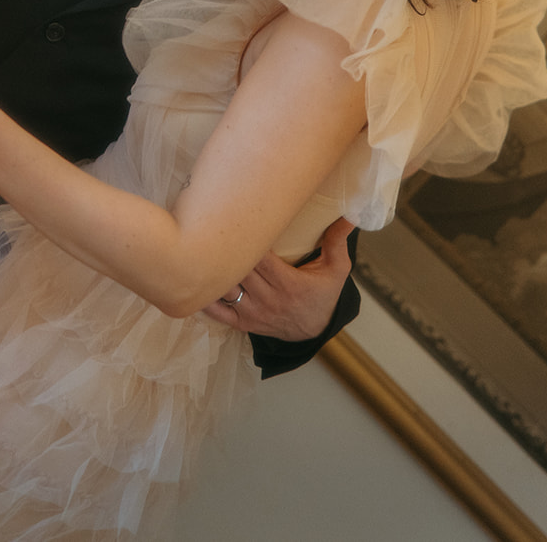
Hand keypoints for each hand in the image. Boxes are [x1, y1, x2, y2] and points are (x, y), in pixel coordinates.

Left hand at [202, 217, 354, 341]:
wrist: (314, 331)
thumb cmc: (323, 296)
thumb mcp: (336, 270)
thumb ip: (337, 242)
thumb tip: (350, 215)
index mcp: (289, 285)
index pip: (260, 258)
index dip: (247, 240)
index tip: (238, 220)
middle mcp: (268, 300)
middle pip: (239, 270)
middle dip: (227, 249)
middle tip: (214, 225)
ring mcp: (253, 313)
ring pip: (226, 288)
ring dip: (214, 271)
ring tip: (202, 247)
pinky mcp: (242, 323)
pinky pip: (217, 313)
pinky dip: (205, 298)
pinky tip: (197, 279)